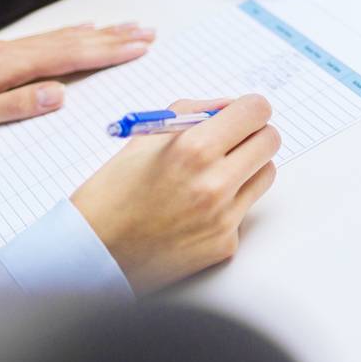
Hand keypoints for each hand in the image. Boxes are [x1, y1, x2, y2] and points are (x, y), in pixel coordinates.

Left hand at [0, 23, 156, 143]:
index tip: (140, 47)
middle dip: (114, 37)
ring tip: (127, 27)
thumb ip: (14, 105)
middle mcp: (10, 51)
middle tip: (148, 32)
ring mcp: (3, 49)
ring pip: (62, 36)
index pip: (70, 56)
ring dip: (99, 32)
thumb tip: (60, 94)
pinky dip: (71, 32)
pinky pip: (46, 37)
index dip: (108, 51)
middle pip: (73, 40)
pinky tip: (80, 29)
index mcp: (8, 66)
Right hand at [71, 95, 279, 292]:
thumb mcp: (144, 139)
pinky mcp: (225, 245)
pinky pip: (245, 211)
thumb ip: (191, 113)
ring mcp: (223, 218)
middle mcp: (215, 184)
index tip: (241, 113)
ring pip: (265, 174)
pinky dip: (229, 205)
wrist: (90, 254)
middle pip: (270, 140)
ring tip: (212, 175)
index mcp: (194, 149)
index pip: (256, 112)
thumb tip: (228, 107)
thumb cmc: (111, 194)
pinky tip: (197, 210)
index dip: (249, 109)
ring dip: (247, 168)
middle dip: (253, 135)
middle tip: (232, 140)